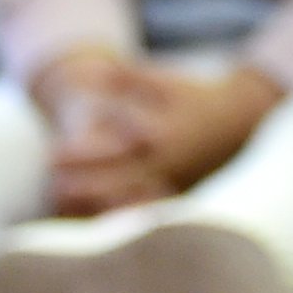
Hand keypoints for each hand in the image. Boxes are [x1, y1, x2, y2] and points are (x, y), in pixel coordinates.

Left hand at [43, 54, 282, 214]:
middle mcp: (168, 166)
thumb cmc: (197, 96)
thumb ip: (128, 79)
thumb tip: (90, 71)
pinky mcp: (178, 195)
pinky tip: (96, 221)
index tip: (51, 155)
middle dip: (81, 185)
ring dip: (95, 205)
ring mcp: (174, 184)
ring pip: (128, 203)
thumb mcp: (166, 82)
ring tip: (64, 205)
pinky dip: (120, 217)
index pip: (112, 149)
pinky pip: (144, 212)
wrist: (242, 119)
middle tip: (51, 186)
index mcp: (162, 136)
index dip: (79, 154)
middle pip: (115, 181)